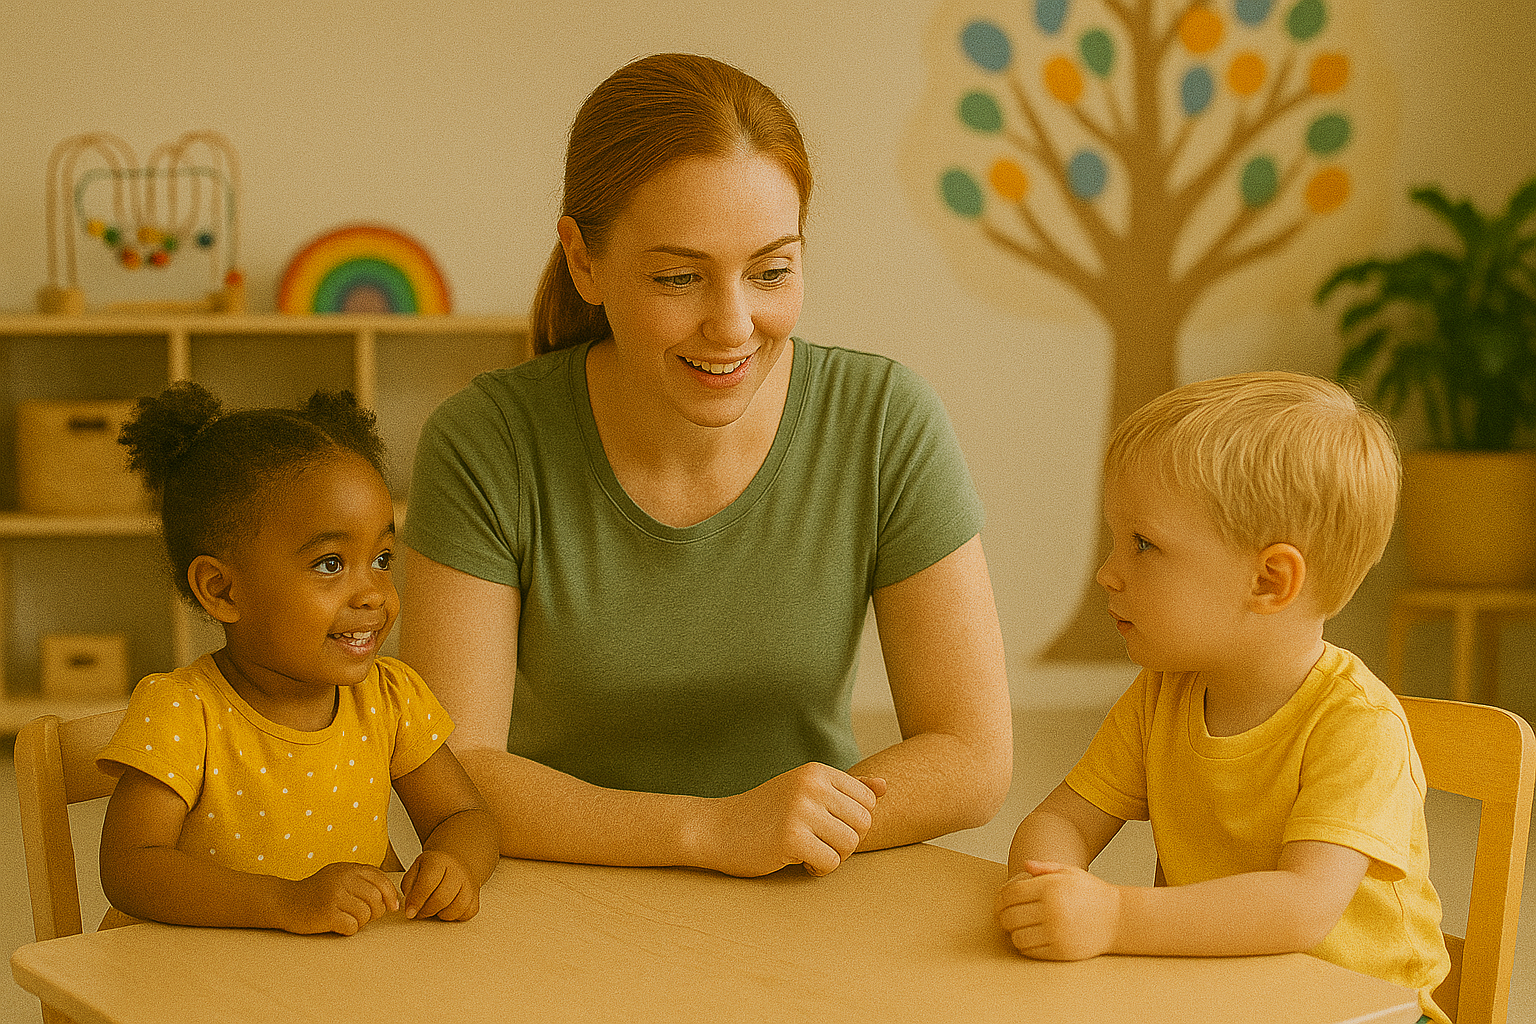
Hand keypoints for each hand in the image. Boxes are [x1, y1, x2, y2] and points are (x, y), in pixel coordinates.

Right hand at [282, 862, 400, 935]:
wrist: (284, 901)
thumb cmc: (317, 892)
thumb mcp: (340, 877)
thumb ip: (364, 881)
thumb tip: (393, 899)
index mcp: (348, 869)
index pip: (381, 880)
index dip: (391, 895)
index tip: (392, 907)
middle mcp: (342, 879)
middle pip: (376, 899)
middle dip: (376, 912)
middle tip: (364, 916)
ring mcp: (334, 896)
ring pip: (366, 914)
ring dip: (360, 922)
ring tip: (347, 919)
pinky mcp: (326, 914)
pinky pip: (352, 926)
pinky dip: (349, 930)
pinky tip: (338, 926)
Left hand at [401, 849, 481, 921]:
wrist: (456, 862)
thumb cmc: (432, 869)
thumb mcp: (415, 870)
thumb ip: (409, 886)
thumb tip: (410, 907)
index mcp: (438, 861)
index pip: (427, 883)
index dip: (417, 901)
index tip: (410, 913)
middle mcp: (457, 870)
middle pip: (442, 898)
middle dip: (427, 910)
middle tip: (420, 911)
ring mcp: (469, 883)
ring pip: (457, 908)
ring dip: (442, 914)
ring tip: (435, 909)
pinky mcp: (476, 896)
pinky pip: (467, 913)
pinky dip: (456, 916)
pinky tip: (448, 909)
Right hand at [700, 763, 885, 877]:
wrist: (715, 828)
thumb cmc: (764, 813)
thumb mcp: (804, 792)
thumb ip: (845, 788)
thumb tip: (885, 786)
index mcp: (817, 772)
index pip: (868, 801)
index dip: (852, 821)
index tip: (826, 825)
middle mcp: (811, 785)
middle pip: (863, 824)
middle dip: (845, 841)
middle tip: (818, 843)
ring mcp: (800, 810)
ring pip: (849, 845)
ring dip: (831, 856)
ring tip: (806, 850)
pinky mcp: (790, 838)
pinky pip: (830, 863)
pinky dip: (817, 869)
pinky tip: (796, 860)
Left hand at [995, 861, 1119, 959]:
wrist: (1119, 919)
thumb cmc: (1092, 894)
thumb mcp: (1070, 873)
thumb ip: (1044, 868)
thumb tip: (1023, 865)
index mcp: (1050, 887)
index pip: (1010, 894)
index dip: (1000, 898)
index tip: (1000, 901)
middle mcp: (1052, 910)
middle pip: (1009, 916)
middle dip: (1003, 916)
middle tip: (1006, 915)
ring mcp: (1056, 933)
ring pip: (1016, 936)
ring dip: (1013, 932)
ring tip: (1019, 927)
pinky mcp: (1061, 951)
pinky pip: (1030, 950)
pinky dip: (1025, 945)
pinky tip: (1030, 937)